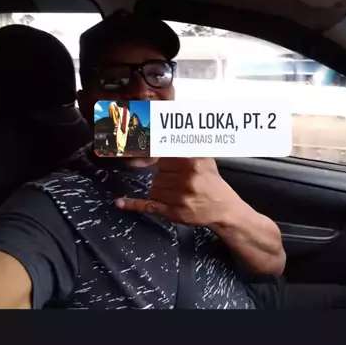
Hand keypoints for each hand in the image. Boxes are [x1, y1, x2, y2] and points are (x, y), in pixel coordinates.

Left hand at [115, 157, 236, 226]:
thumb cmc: (212, 182)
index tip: (152, 158)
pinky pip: (148, 206)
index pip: (163, 157)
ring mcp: (179, 197)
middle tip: (177, 180)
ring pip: (153, 188)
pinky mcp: (173, 212)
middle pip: (157, 173)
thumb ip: (186, 147)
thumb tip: (167, 132)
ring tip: (175, 191)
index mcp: (193, 162)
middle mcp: (186, 179)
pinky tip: (121, 203)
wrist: (224, 209)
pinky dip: (133, 205)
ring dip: (159, 189)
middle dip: (163, 176)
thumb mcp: (204, 159)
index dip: (159, 159)